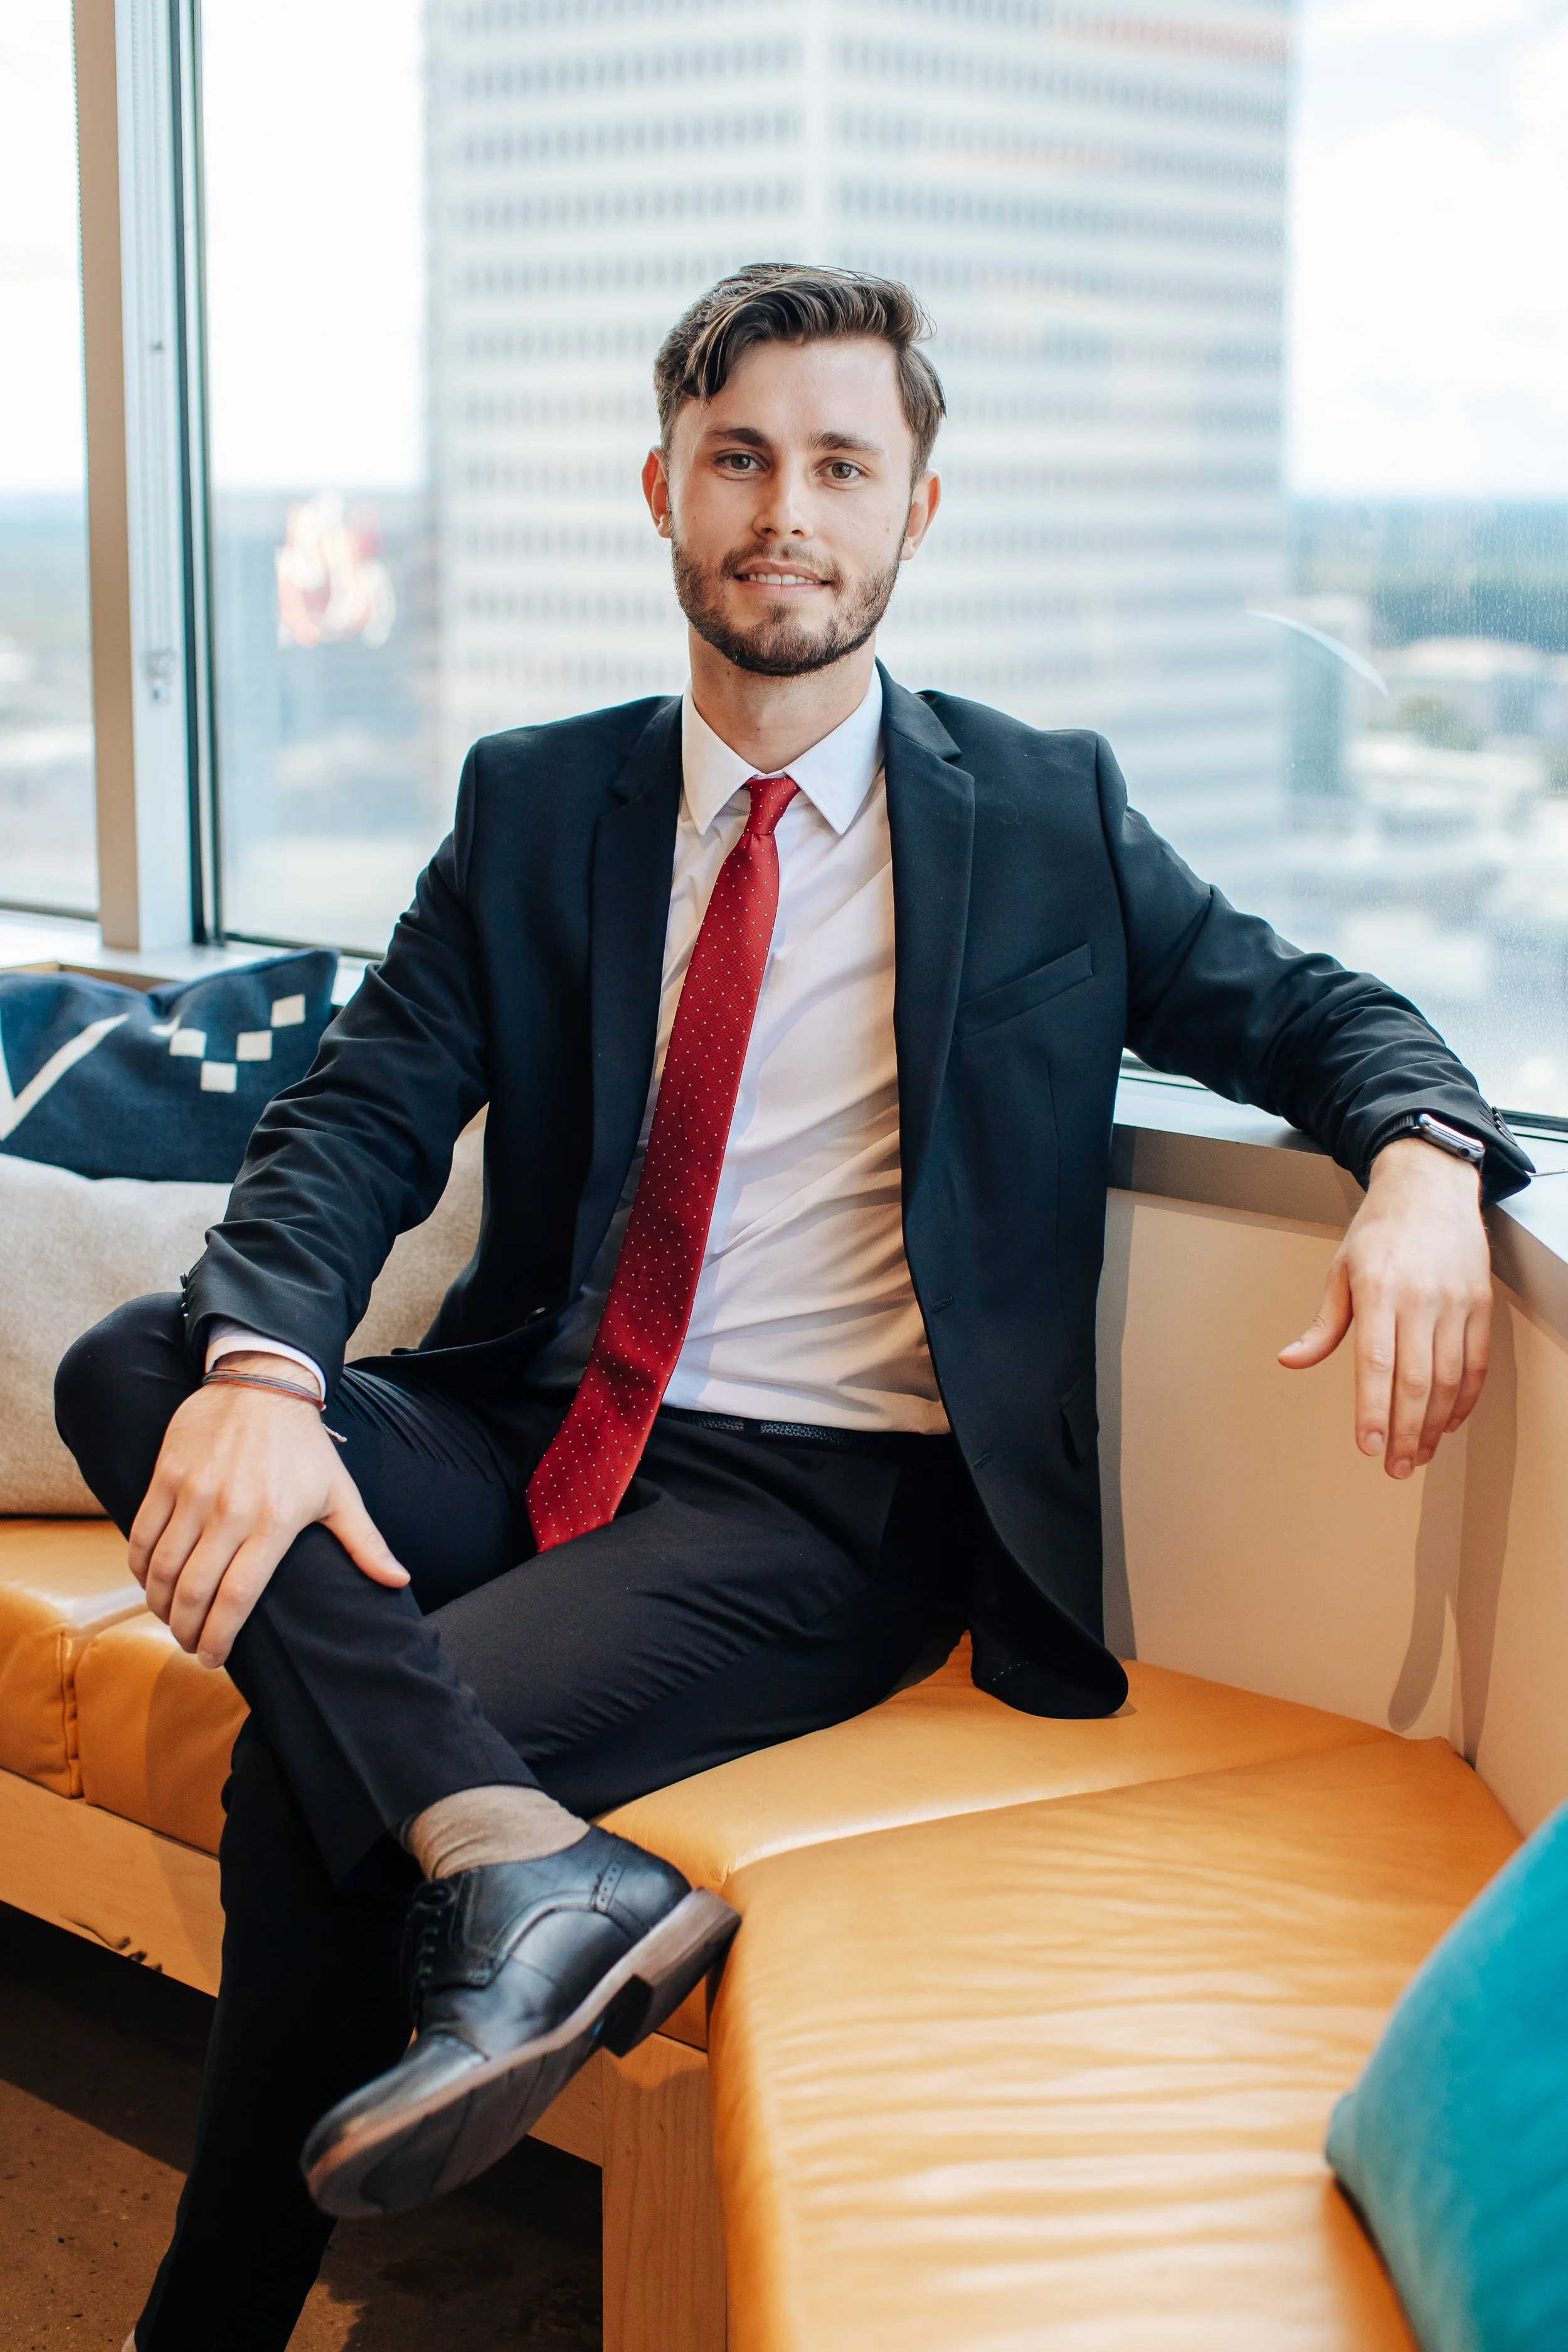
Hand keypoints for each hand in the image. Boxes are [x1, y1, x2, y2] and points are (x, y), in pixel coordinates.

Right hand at [128, 1355, 407, 1667]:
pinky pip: (142, 1533)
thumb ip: (364, 1543)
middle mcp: (231, 1511)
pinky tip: (150, 1580)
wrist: (263, 1383)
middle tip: (189, 1644)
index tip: (213, 1659)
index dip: (220, 1638)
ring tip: (170, 1617)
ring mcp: (194, 1493)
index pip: (237, 1598)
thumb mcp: (340, 1493)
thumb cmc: (304, 1446)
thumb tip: (398, 1580)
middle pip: (194, 1591)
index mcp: (275, 1523)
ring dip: (160, 1604)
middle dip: (186, 1630)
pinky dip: (140, 1566)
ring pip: (162, 1568)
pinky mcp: (167, 1476)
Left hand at [1278, 1137, 1490, 1478]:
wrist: (1431, 1187)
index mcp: (1378, 1290)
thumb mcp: (1340, 1270)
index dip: (1372, 1410)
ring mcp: (1455, 1302)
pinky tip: (1447, 1422)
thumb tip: (1291, 1361)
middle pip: (1415, 1380)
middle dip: (1404, 1431)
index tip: (1366, 1445)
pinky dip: (1463, 1399)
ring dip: (1433, 1424)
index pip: (1375, 1364)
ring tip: (1417, 1453)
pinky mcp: (1479, 1304)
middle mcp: (1420, 1298)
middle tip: (1393, 1466)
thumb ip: (1323, 1325)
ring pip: (1448, 1378)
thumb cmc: (1380, 1229)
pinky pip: (1475, 1363)